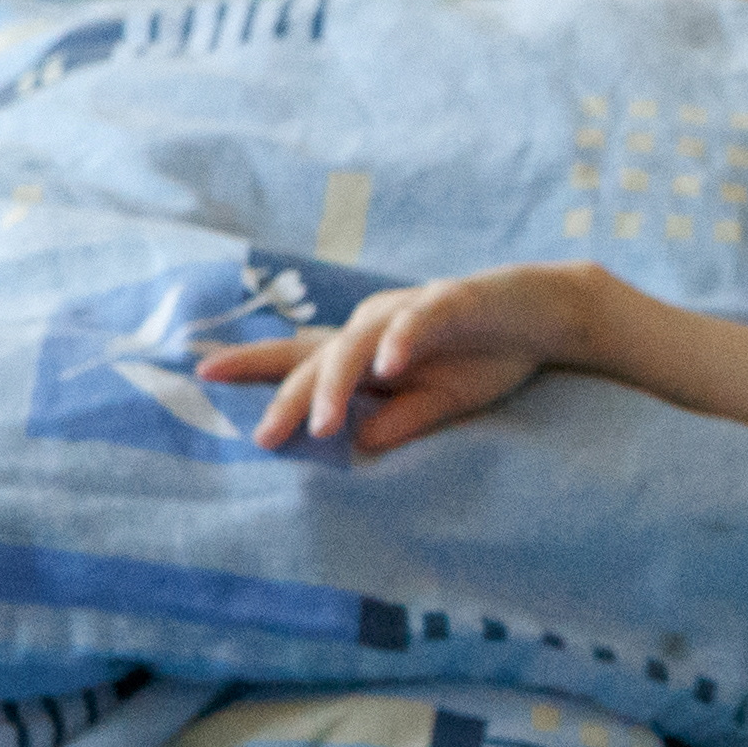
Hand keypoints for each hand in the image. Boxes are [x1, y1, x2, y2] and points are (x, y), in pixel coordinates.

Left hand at [193, 263, 615, 453]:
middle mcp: (373, 324)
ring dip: (338, 383)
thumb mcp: (441, 403)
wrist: (543, 315)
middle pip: (319, 359)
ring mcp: (409, 310)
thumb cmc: (484, 356)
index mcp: (365, 349)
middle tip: (262, 435)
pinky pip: (420, 320)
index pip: (300, 360)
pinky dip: (402, 340)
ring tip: (323, 423)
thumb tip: (357, 445)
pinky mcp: (451, 301)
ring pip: (359, 344)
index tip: (204, 376)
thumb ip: (401, 421)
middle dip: (287, 396)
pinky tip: (388, 365)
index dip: (253, 367)